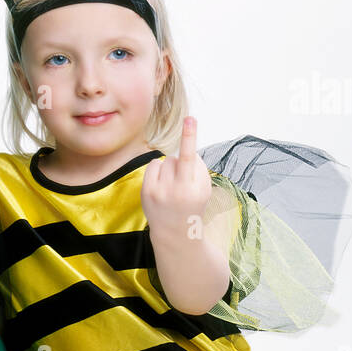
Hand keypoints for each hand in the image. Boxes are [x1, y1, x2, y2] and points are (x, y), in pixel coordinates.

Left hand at [141, 116, 210, 239]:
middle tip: (183, 184)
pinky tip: (162, 184)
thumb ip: (197, 166)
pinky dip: (158, 170)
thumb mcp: (205, 187)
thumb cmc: (193, 203)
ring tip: (172, 186)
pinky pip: (153, 165)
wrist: (175, 231)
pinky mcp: (146, 192)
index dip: (190, 136)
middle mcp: (175, 189)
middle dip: (181, 166)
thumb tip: (183, 149)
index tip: (190, 119)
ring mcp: (158, 191)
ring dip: (169, 168)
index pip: (191, 158)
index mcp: (194, 188)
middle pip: (177, 158)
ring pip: (165, 161)